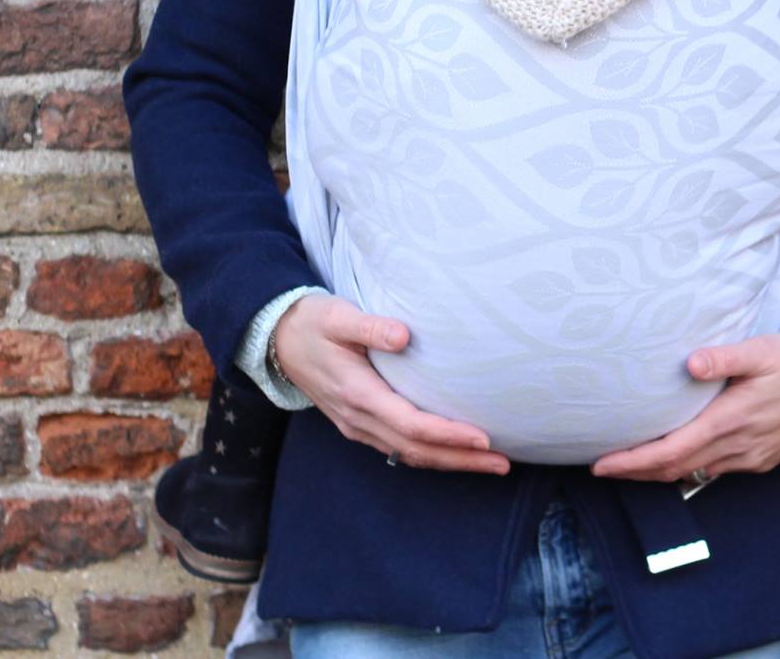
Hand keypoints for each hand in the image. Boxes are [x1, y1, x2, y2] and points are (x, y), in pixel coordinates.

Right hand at [270, 293, 511, 475]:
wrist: (276, 340)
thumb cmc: (312, 323)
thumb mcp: (337, 316)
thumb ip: (370, 326)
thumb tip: (404, 335)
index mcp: (356, 393)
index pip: (409, 424)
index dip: (447, 434)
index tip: (483, 437)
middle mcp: (358, 418)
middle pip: (415, 449)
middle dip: (460, 459)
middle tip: (503, 463)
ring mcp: (357, 426)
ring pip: (408, 455)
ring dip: (450, 462)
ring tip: (490, 463)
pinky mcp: (360, 425)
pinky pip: (399, 449)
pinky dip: (430, 454)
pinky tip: (455, 453)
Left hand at [591, 333, 779, 482]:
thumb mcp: (761, 351)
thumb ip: (724, 358)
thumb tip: (690, 362)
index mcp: (730, 421)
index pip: (670, 452)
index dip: (632, 462)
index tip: (600, 464)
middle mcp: (737, 448)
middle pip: (674, 469)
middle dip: (635, 471)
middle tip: (602, 467)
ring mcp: (749, 458)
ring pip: (692, 472)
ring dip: (659, 471)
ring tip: (630, 462)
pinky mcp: (760, 459)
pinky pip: (714, 470)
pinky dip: (686, 467)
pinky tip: (675, 455)